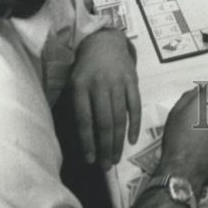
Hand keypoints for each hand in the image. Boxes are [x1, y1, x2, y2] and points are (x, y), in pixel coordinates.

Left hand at [70, 28, 140, 168]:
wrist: (104, 41)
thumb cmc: (85, 68)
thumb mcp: (72, 83)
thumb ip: (73, 107)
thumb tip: (73, 139)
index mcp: (80, 86)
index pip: (84, 120)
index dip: (87, 142)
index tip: (90, 161)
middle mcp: (99, 85)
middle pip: (104, 122)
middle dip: (105, 147)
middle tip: (107, 166)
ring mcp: (118, 82)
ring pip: (119, 117)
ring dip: (119, 141)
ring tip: (117, 158)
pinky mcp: (133, 80)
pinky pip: (135, 105)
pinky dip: (135, 124)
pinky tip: (132, 140)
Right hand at [156, 83, 207, 193]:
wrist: (183, 168)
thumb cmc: (176, 142)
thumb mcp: (174, 114)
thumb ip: (187, 97)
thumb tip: (196, 92)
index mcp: (206, 103)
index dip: (207, 93)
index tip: (203, 98)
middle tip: (199, 117)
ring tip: (202, 132)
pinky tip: (207, 142)